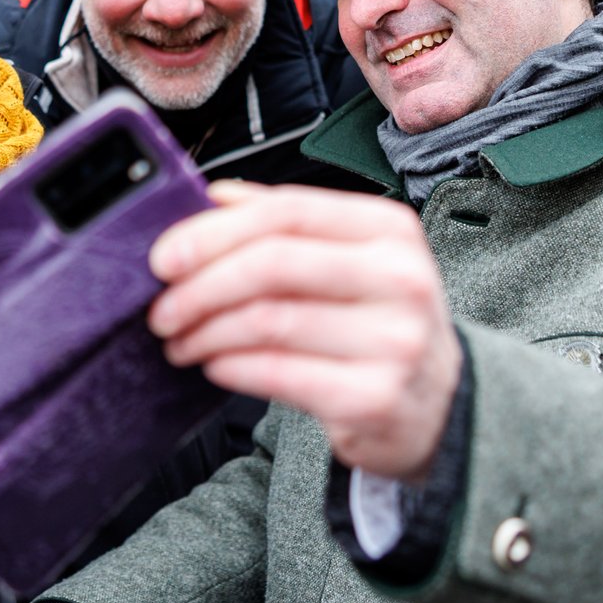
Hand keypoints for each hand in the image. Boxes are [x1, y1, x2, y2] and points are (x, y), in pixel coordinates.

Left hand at [148, 181, 461, 480]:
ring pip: (268, 322)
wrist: (440, 406)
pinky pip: (278, 374)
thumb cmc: (380, 323)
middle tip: (162, 309)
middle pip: (273, 264)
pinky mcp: (374, 397)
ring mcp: (394, 340)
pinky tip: (214, 364)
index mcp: (389, 230)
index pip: (286, 212)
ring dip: (206, 332)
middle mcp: (402, 278)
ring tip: (181, 341)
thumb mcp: (353, 259)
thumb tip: (214, 196)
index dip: (213, 232)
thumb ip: (287, 223)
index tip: (164, 257)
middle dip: (200, 287)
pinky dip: (231, 367)